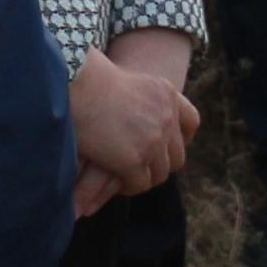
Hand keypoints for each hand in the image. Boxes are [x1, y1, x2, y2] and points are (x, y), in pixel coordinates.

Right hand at [67, 47, 197, 215]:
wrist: (76, 84)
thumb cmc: (88, 79)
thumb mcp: (129, 82)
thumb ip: (143, 101)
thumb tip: (140, 124)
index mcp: (168, 94)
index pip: (191, 122)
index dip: (181, 138)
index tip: (166, 146)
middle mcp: (167, 118)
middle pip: (177, 155)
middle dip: (160, 164)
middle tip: (140, 168)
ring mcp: (154, 141)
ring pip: (159, 174)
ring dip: (144, 177)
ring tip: (126, 178)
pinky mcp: (135, 161)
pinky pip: (140, 184)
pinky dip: (129, 187)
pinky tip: (116, 183)